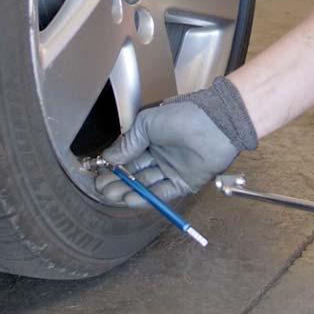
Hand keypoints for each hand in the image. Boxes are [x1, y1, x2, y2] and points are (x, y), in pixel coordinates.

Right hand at [96, 76, 258, 206]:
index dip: (113, 165)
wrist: (215, 124)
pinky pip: (162, 193)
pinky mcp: (184, 183)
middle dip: (117, 180)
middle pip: (134, 173)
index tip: (99, 172)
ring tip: (111, 194)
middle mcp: (161, 154)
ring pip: (145, 185)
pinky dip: (146, 197)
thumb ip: (128, 143)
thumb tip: (111, 156)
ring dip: (128, 190)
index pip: (127, 156)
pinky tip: (130, 198)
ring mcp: (172, 169)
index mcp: (151, 137)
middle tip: (102, 187)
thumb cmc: (184, 115)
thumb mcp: (147, 123)